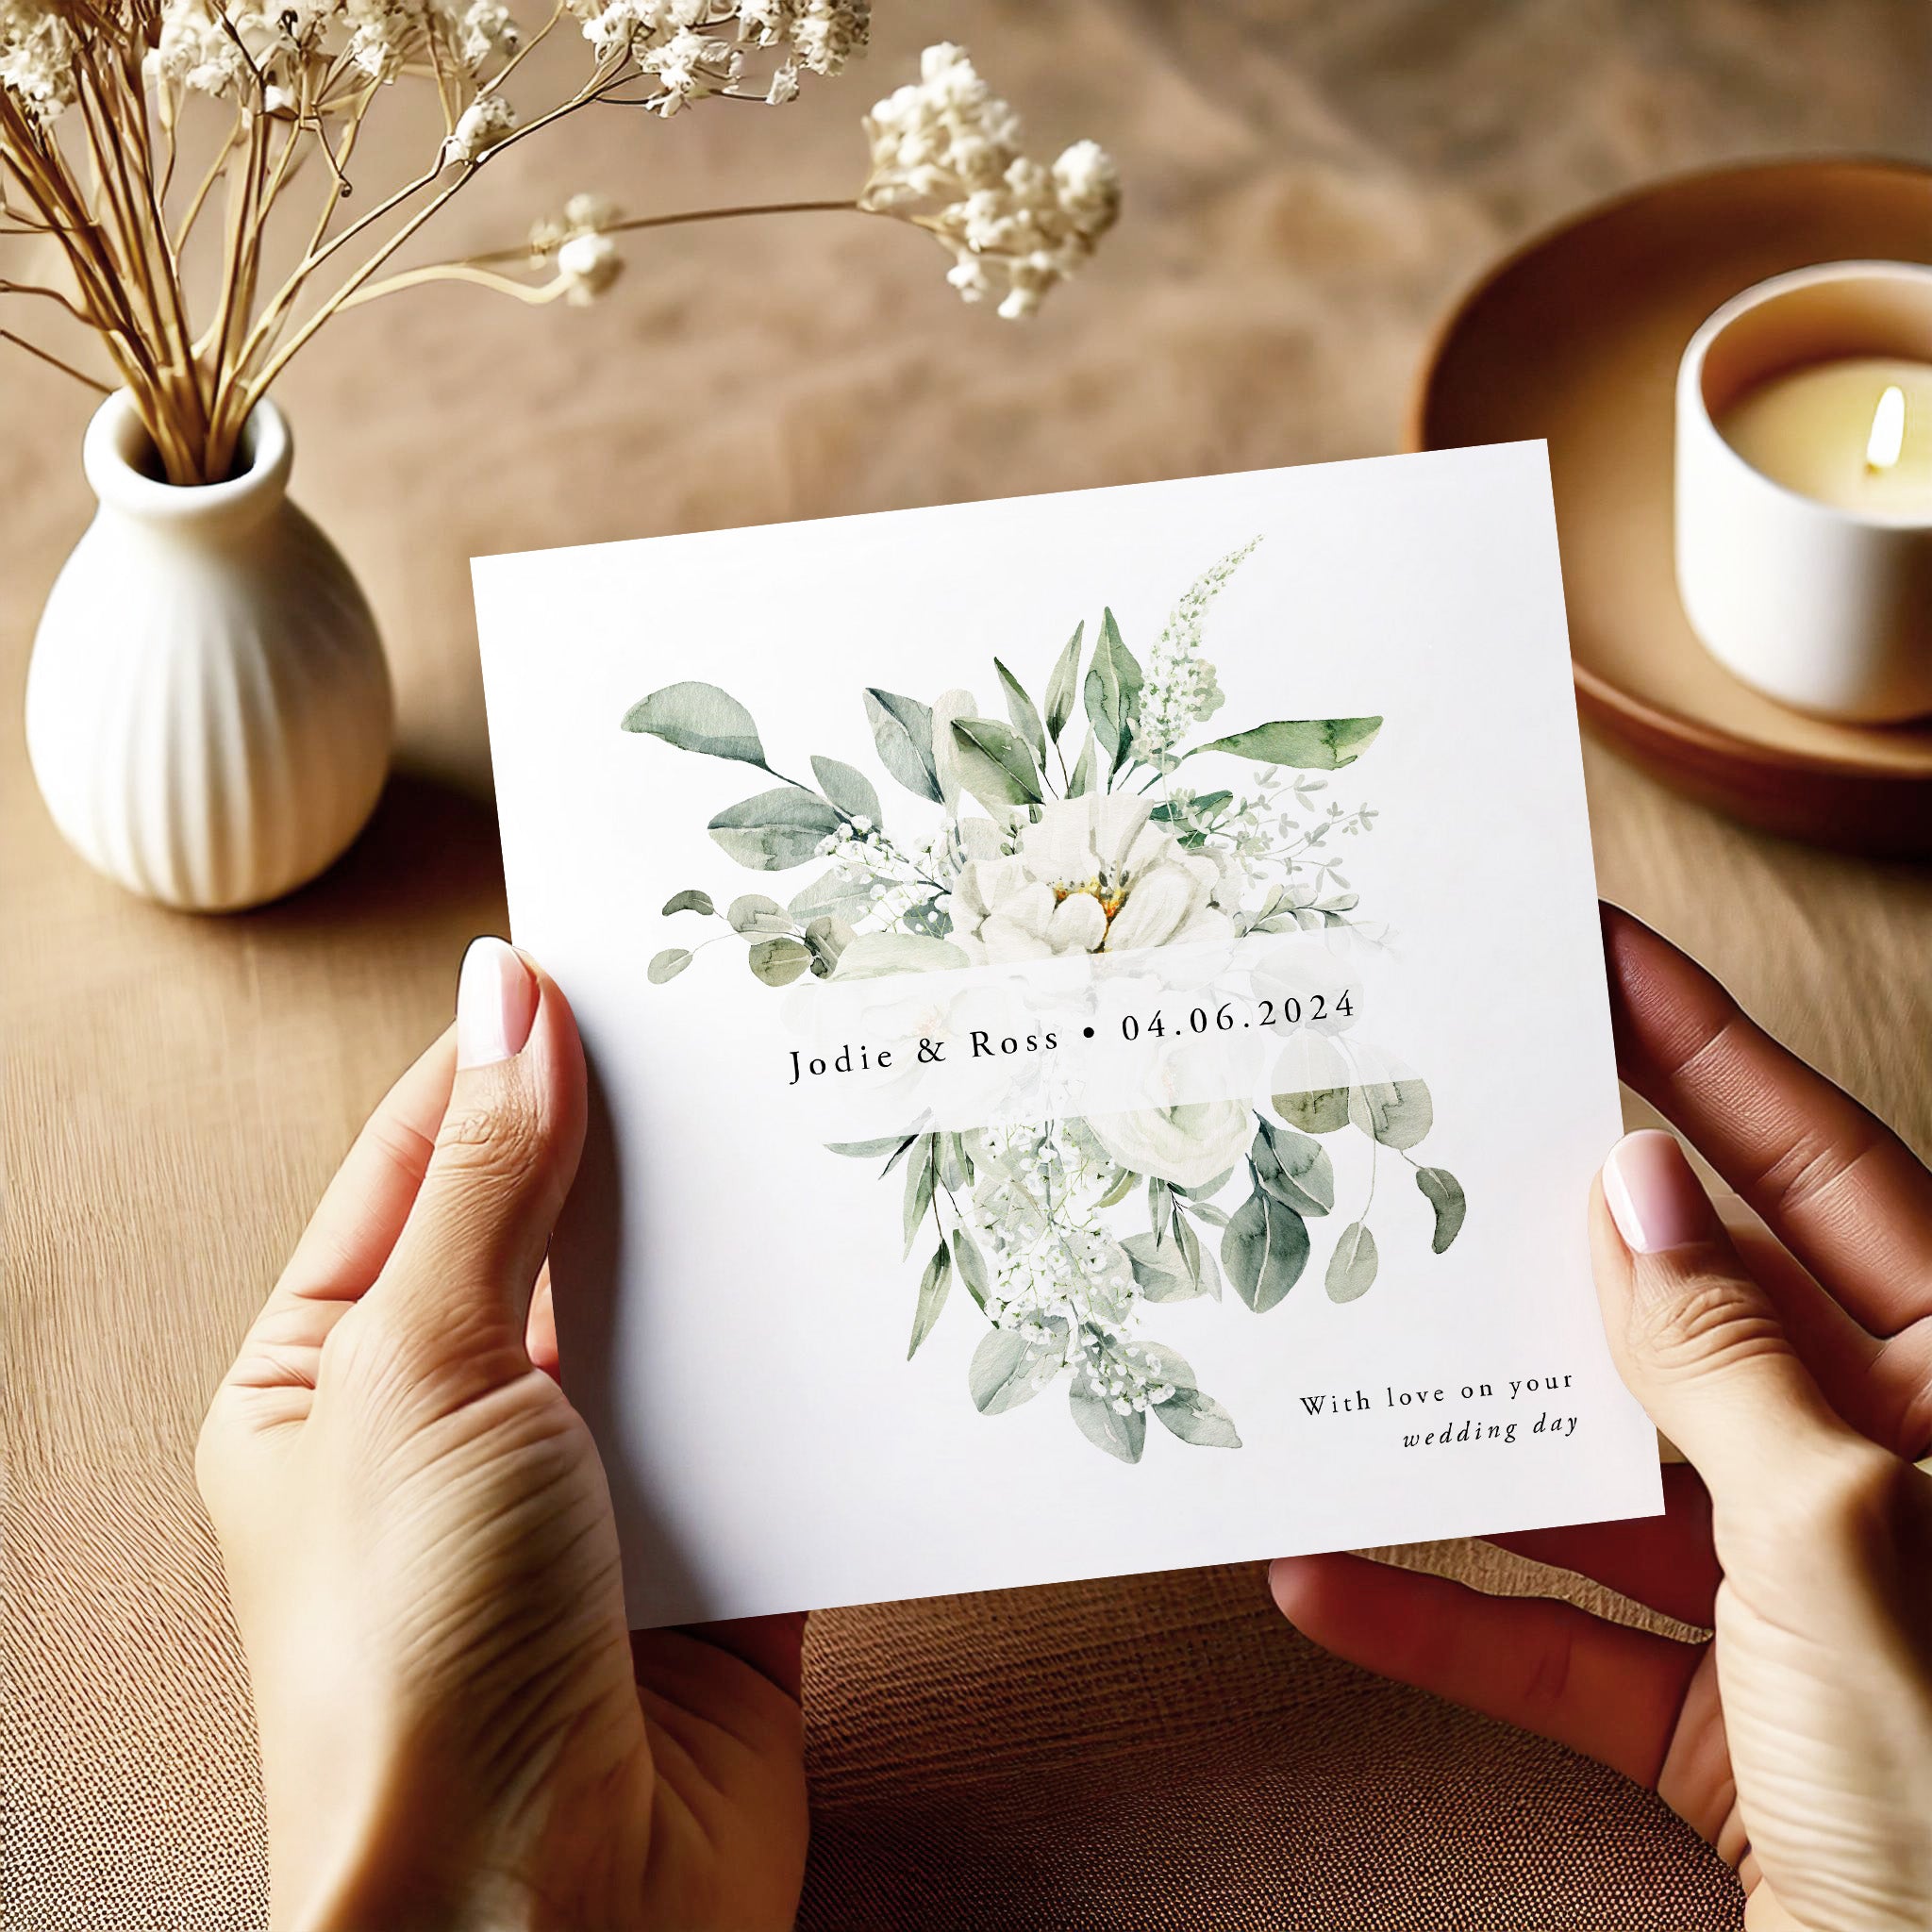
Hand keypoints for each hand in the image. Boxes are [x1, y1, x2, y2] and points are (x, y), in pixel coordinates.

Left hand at [197, 939, 807, 1931]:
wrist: (550, 1922)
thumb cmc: (415, 1662)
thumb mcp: (422, 1373)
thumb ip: (488, 1182)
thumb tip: (510, 996)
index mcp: (332, 1377)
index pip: (427, 1163)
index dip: (510, 1054)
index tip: (612, 961)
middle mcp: (459, 1426)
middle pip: (561, 1232)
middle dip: (644, 1144)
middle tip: (742, 1026)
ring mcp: (592, 1494)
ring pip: (677, 1322)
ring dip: (739, 1252)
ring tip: (820, 1127)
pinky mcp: (714, 1557)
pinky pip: (771, 1425)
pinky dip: (814, 1368)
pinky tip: (869, 1289)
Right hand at [1271, 907, 1931, 1931]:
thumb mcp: (1844, 1540)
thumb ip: (1728, 1361)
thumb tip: (1642, 1192)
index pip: (1823, 1168)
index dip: (1707, 1050)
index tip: (1597, 954)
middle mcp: (1880, 1474)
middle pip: (1691, 1308)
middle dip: (1556, 1233)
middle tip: (1440, 1129)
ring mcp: (1798, 1599)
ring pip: (1607, 1473)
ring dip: (1471, 1435)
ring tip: (1349, 1353)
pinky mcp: (1723, 1716)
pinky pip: (1564, 1639)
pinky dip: (1448, 1616)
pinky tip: (1332, 1581)